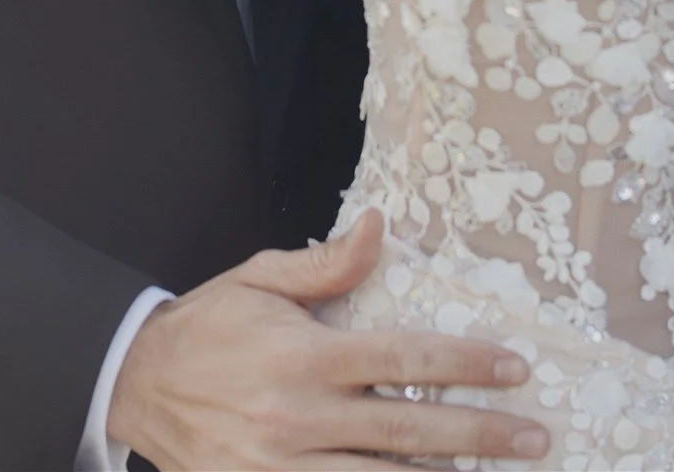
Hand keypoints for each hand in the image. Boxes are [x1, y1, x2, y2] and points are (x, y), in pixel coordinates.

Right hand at [107, 210, 549, 469]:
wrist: (136, 384)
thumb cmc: (207, 326)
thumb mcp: (260, 279)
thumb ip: (326, 264)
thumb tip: (379, 225)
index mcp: (304, 354)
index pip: (404, 356)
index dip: (465, 362)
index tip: (514, 368)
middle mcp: (301, 415)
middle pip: (409, 429)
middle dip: (480, 434)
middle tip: (537, 436)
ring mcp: (284, 467)